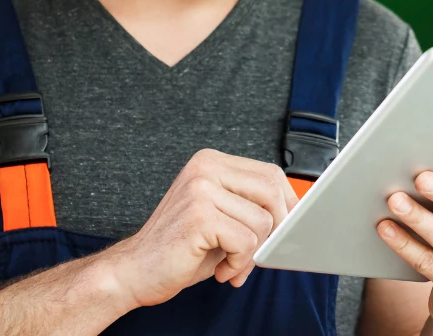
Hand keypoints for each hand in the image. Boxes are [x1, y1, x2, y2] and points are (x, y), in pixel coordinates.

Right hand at [106, 148, 296, 308]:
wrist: (136, 270)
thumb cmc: (181, 248)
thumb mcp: (221, 218)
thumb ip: (251, 207)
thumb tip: (295, 214)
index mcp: (210, 161)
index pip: (270, 174)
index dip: (287, 204)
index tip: (286, 230)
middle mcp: (205, 168)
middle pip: (272, 191)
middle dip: (275, 230)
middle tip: (256, 255)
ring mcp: (201, 189)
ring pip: (262, 222)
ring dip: (252, 254)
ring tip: (230, 265)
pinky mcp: (199, 216)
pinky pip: (247, 242)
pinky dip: (240, 264)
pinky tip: (220, 270)